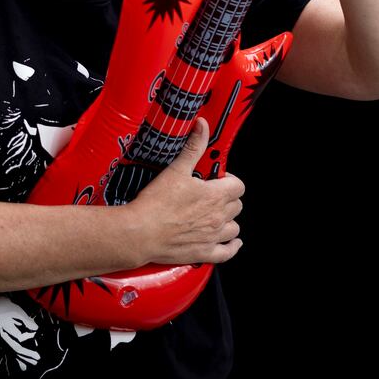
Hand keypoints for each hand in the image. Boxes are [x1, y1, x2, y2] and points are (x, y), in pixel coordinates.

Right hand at [128, 118, 244, 265]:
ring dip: (228, 220)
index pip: (238, 186)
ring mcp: (212, 236)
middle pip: (236, 205)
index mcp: (215, 196)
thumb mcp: (176, 169)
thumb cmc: (156, 203)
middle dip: (227, 198)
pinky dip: (232, 246)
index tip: (217, 178)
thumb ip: (193, 146)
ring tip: (216, 215)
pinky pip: (227, 252)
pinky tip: (231, 242)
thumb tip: (202, 126)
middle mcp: (218, 217)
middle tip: (212, 194)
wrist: (140, 232)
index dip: (229, 179)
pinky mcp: (203, 252)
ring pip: (234, 227)